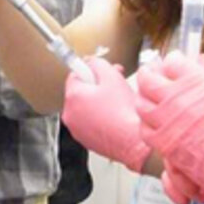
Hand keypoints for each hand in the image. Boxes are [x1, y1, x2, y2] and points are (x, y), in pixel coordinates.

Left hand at [62, 56, 150, 171]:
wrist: (133, 141)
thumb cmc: (124, 112)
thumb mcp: (112, 76)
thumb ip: (98, 63)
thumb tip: (91, 62)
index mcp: (73, 97)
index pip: (74, 74)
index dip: (90, 70)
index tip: (98, 70)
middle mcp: (69, 114)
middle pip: (80, 91)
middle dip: (97, 85)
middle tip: (113, 83)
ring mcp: (76, 129)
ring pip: (85, 107)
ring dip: (98, 101)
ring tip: (117, 102)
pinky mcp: (85, 140)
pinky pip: (89, 122)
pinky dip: (99, 117)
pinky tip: (114, 116)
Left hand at [136, 50, 203, 203]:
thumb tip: (201, 62)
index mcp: (197, 81)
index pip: (172, 62)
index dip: (172, 61)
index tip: (173, 63)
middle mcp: (178, 98)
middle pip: (149, 79)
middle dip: (149, 74)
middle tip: (151, 74)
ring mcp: (168, 122)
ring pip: (141, 104)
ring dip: (144, 98)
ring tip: (149, 97)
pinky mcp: (166, 145)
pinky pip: (145, 130)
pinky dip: (147, 124)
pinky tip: (154, 123)